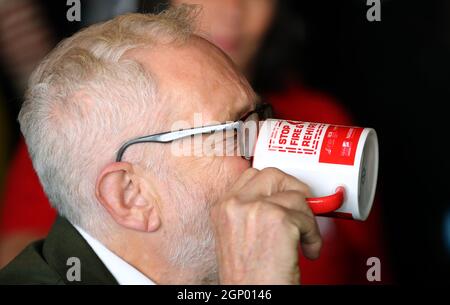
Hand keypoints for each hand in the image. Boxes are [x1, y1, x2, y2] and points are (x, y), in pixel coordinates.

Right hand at [211, 167, 321, 284]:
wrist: (251, 298)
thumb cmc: (248, 279)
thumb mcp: (236, 236)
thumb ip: (251, 212)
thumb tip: (280, 200)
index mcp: (222, 207)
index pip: (252, 175)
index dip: (274, 185)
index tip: (286, 194)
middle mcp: (235, 204)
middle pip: (273, 175)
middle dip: (293, 191)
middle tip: (301, 208)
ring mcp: (256, 209)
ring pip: (296, 196)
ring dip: (307, 220)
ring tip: (302, 241)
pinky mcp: (278, 220)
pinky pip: (308, 217)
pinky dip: (314, 236)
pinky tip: (306, 251)